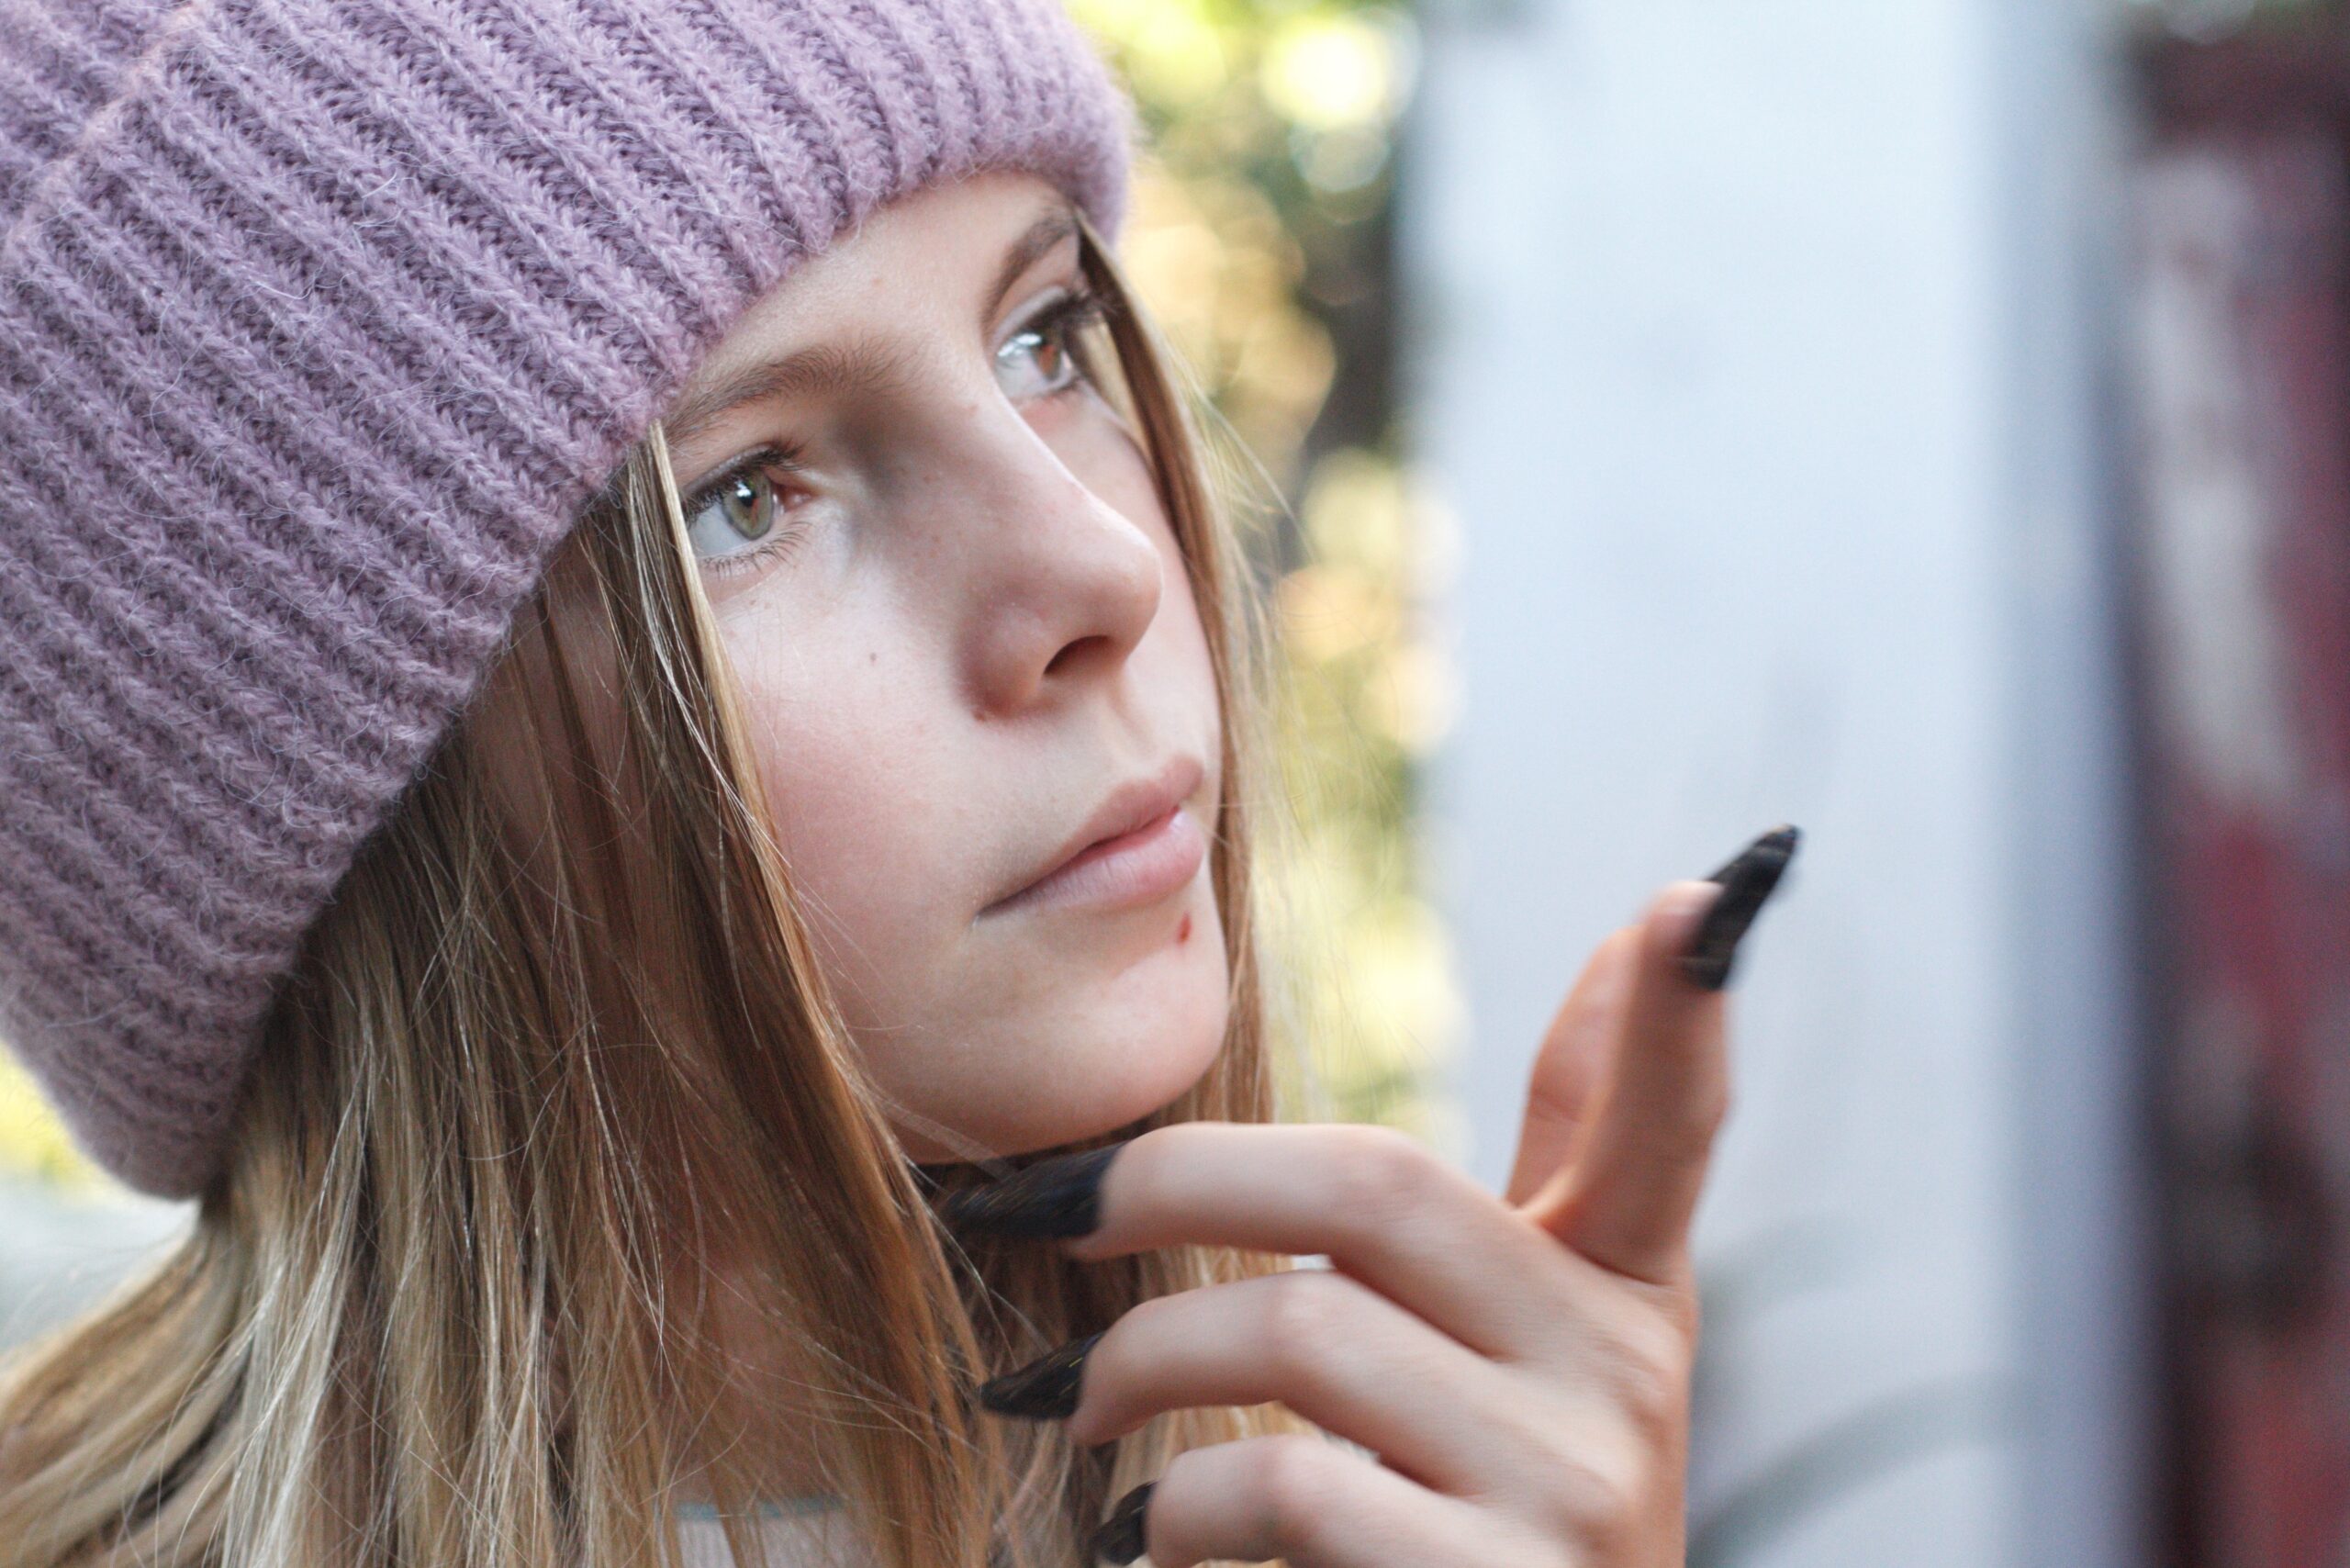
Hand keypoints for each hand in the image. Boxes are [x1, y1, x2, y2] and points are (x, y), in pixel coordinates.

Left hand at [951, 877, 1735, 1567]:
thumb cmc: (1486, 1518)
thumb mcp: (1540, 1345)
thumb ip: (1564, 1160)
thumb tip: (1629, 932)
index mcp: (1624, 1296)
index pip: (1668, 1129)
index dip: (1678, 1021)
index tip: (1690, 896)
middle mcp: (1622, 1380)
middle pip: (1379, 1188)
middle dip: (1176, 1175)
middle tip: (1051, 1210)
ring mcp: (1570, 1494)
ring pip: (1298, 1333)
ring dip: (1137, 1365)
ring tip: (1082, 1408)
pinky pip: (1284, 1489)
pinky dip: (1171, 1513)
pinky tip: (1145, 1543)